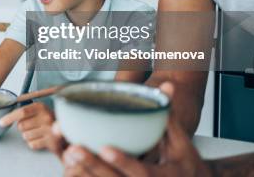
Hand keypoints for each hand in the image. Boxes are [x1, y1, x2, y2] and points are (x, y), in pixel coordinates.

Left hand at [0, 102, 55, 149]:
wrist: (67, 131)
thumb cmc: (48, 120)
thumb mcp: (39, 110)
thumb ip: (25, 110)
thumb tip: (6, 117)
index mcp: (41, 106)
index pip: (21, 112)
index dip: (9, 118)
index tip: (1, 122)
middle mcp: (46, 117)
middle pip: (21, 126)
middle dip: (22, 128)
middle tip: (32, 126)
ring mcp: (49, 130)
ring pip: (25, 136)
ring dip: (28, 136)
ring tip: (38, 132)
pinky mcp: (51, 142)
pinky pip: (32, 144)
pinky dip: (34, 143)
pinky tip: (41, 139)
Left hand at [56, 83, 213, 176]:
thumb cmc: (186, 167)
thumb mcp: (182, 145)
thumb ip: (169, 117)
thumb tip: (167, 86)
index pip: (142, 172)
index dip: (123, 161)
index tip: (106, 148)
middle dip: (93, 165)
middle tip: (73, 149)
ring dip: (84, 173)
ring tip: (67, 155)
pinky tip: (71, 168)